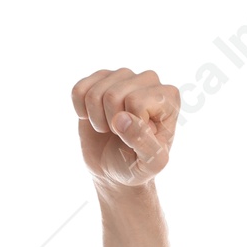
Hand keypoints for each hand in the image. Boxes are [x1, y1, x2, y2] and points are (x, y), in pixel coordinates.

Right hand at [72, 69, 179, 187]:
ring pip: (95, 93)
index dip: (131, 127)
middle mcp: (149, 79)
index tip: (139, 138)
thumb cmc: (138, 166)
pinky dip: (81, 111)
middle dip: (111, 123)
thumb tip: (121, 119)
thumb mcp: (150, 164)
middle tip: (121, 135)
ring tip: (110, 129)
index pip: (136, 102)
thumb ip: (144, 142)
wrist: (116, 170)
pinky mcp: (100, 78)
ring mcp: (124, 76)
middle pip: (113, 95)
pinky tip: (94, 117)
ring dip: (97, 120)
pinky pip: (79, 90)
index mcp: (168, 97)